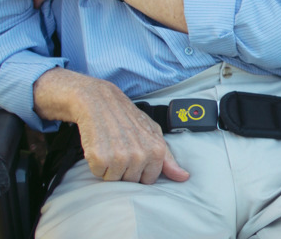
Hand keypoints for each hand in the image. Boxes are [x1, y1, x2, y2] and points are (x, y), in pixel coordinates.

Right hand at [75, 82, 189, 183]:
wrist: (99, 100)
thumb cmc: (127, 117)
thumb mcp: (153, 132)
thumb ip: (168, 158)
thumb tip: (184, 177)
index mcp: (156, 150)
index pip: (148, 180)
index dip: (139, 171)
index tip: (133, 156)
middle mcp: (139, 155)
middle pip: (130, 181)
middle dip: (123, 169)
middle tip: (119, 148)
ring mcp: (119, 157)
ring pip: (113, 180)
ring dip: (109, 167)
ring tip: (109, 146)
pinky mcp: (100, 158)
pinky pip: (98, 173)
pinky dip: (96, 163)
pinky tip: (99, 146)